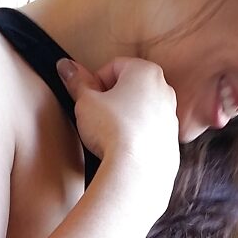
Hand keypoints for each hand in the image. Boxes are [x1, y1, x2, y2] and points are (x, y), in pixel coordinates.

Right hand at [56, 55, 180, 213]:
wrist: (136, 170)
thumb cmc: (112, 131)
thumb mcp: (85, 102)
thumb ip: (77, 82)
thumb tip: (66, 66)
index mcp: (145, 71)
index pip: (113, 66)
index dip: (95, 82)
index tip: (88, 99)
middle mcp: (165, 89)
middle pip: (130, 86)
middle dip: (111, 98)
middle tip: (96, 115)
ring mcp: (171, 115)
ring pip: (141, 109)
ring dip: (124, 116)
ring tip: (110, 133)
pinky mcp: (171, 139)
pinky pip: (149, 130)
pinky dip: (136, 134)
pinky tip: (123, 147)